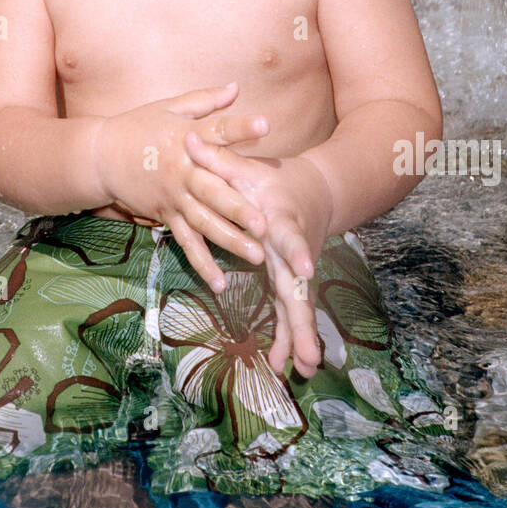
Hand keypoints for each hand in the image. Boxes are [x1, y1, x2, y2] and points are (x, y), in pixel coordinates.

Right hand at [91, 82, 269, 290]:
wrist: (100, 155)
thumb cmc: (138, 127)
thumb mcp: (169, 107)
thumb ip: (205, 100)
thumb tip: (236, 87)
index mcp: (186, 139)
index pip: (218, 131)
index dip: (241, 127)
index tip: (266, 124)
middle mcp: (182, 171)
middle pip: (214, 191)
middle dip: (239, 208)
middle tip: (265, 224)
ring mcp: (173, 197)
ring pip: (204, 223)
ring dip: (230, 241)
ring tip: (256, 256)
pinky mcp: (165, 215)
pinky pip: (186, 242)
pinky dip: (202, 263)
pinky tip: (220, 282)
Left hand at [183, 132, 332, 378]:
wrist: (319, 190)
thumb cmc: (274, 178)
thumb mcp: (246, 166)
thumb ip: (217, 156)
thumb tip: (187, 138)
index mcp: (284, 220)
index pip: (291, 236)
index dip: (298, 251)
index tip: (305, 268)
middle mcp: (295, 250)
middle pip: (300, 287)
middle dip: (304, 320)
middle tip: (308, 352)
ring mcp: (296, 269)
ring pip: (299, 305)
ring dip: (300, 337)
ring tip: (301, 369)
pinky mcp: (293, 280)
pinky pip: (291, 311)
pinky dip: (291, 336)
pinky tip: (289, 365)